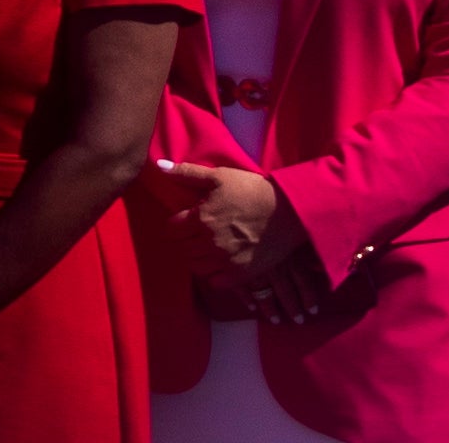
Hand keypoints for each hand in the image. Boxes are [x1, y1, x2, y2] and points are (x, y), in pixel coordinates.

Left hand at [157, 157, 291, 282]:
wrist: (288, 211)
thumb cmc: (252, 190)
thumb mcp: (219, 176)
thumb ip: (187, 173)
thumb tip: (160, 167)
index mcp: (202, 218)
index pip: (173, 229)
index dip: (176, 225)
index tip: (183, 222)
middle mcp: (210, 242)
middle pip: (183, 248)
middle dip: (184, 240)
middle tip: (192, 235)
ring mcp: (226, 260)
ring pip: (196, 266)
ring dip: (195, 258)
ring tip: (202, 249)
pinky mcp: (242, 274)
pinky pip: (215, 282)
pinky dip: (212, 275)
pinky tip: (216, 265)